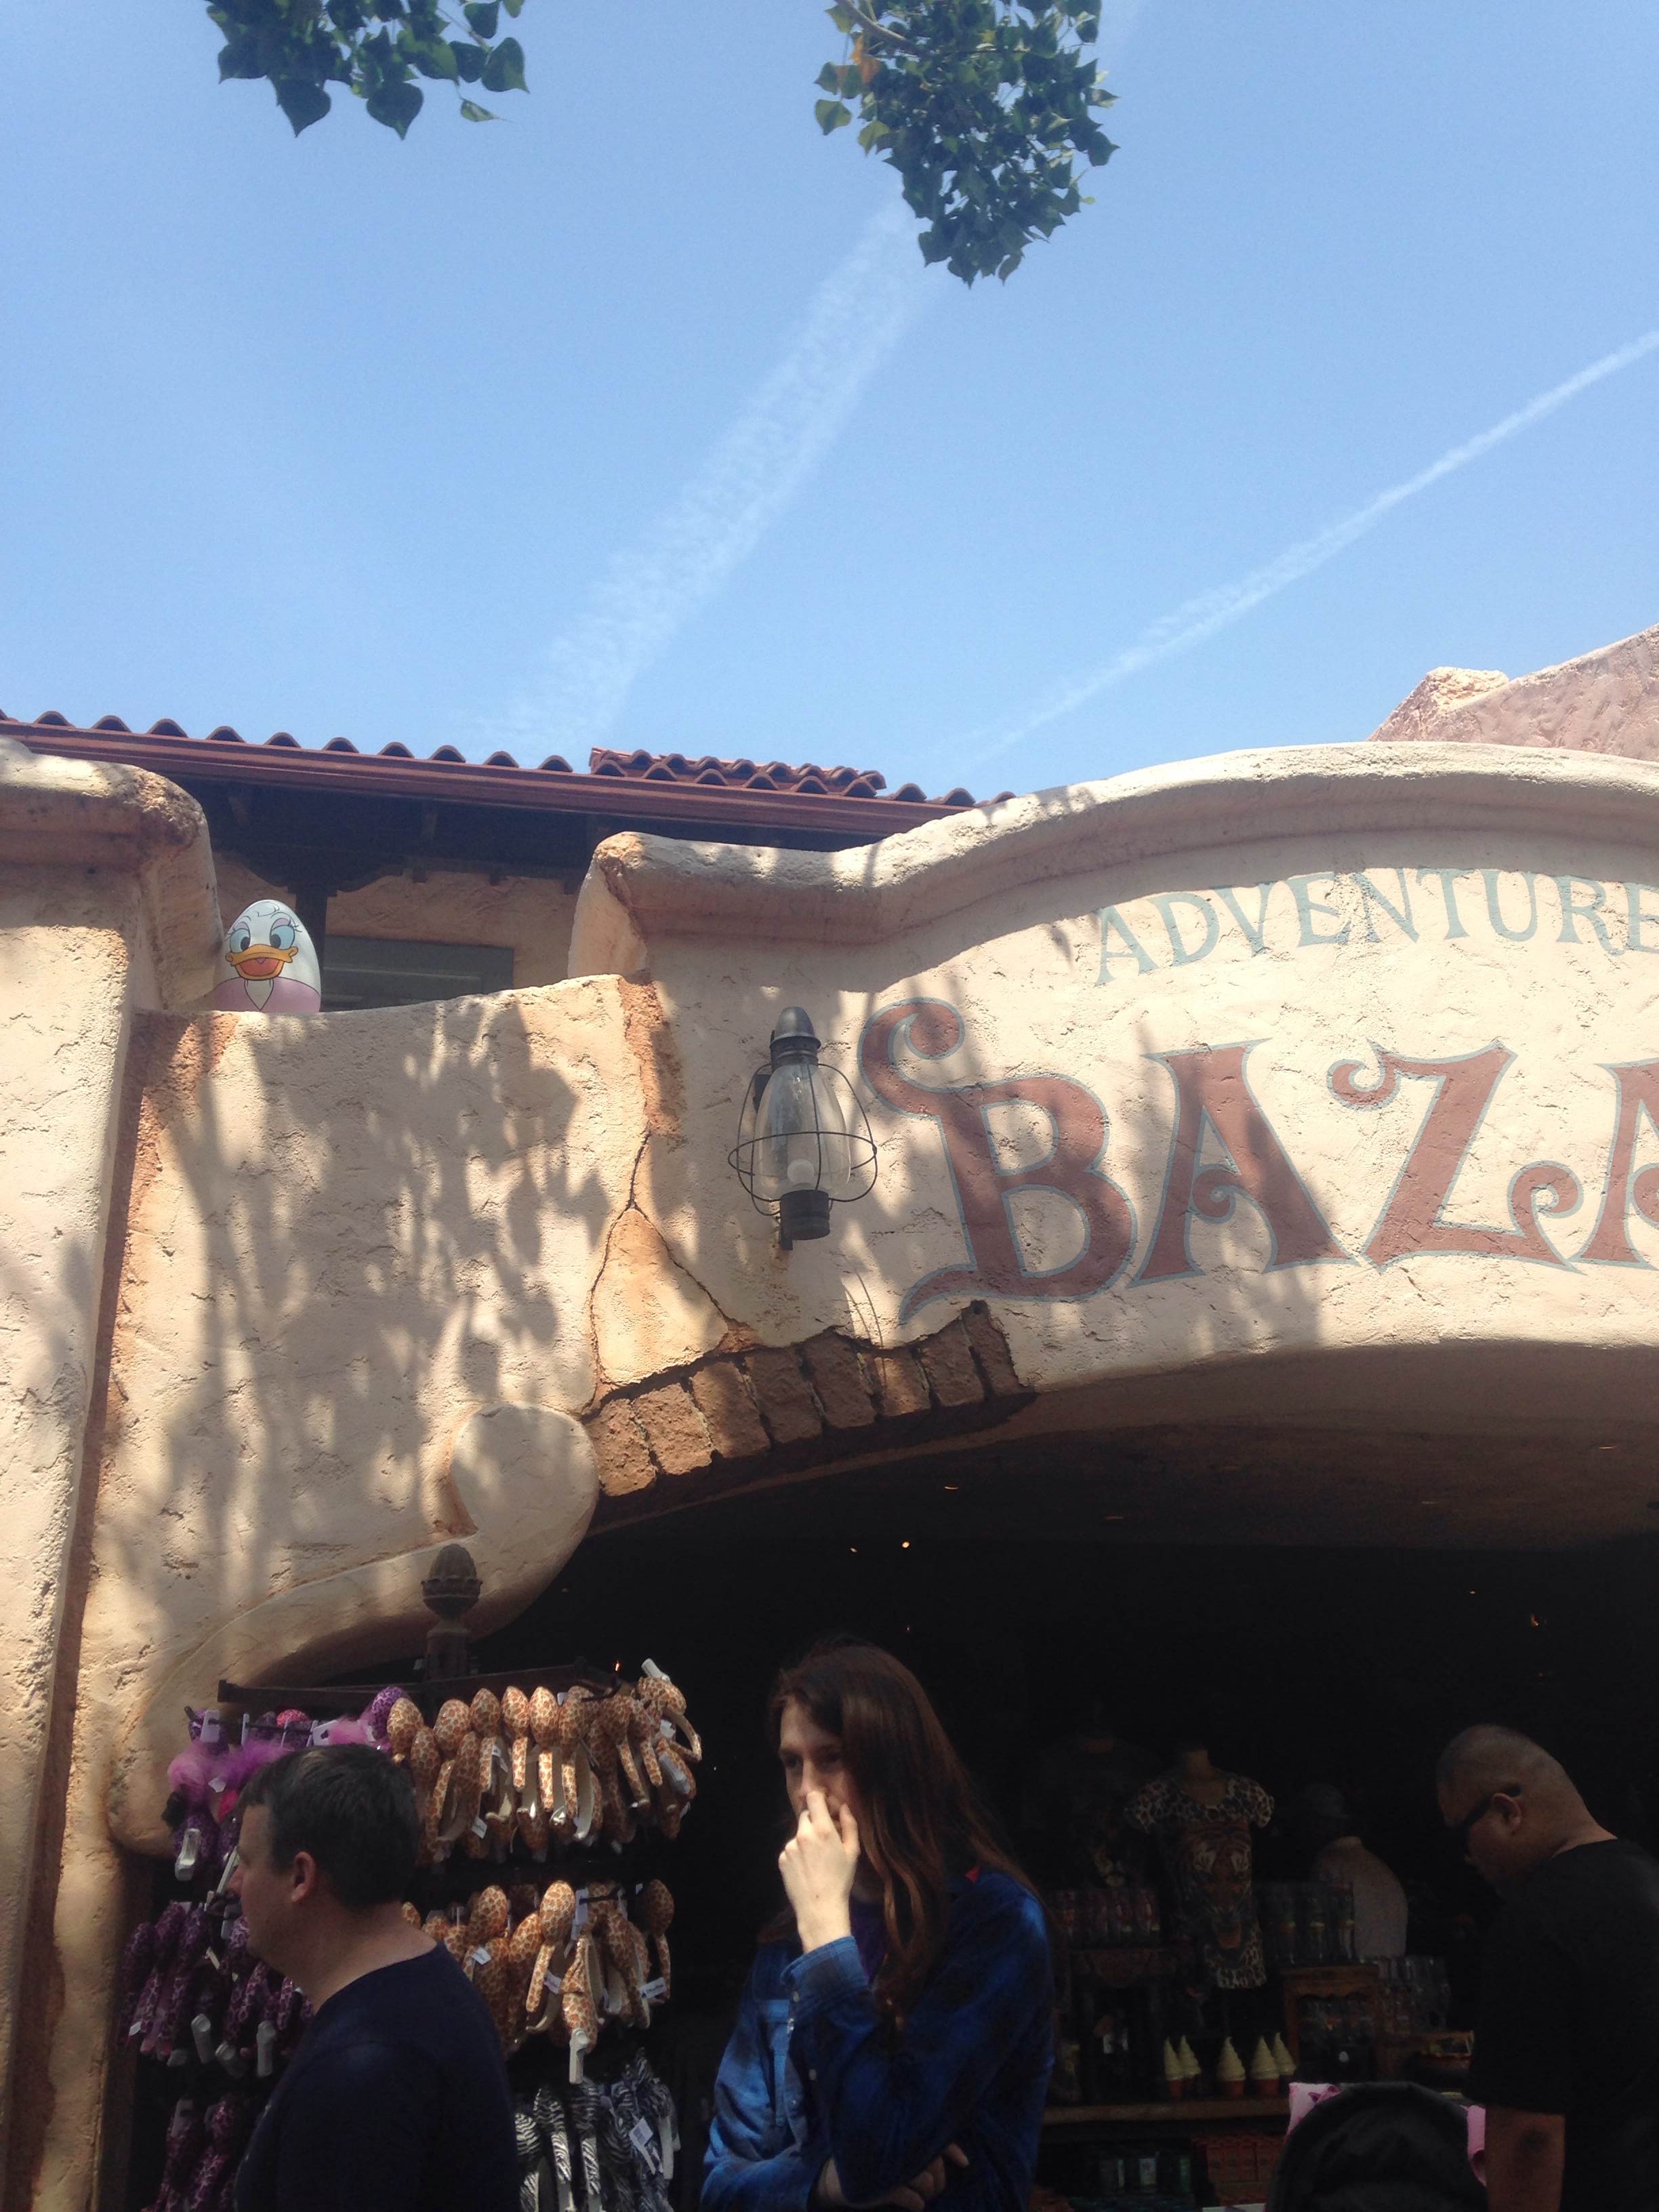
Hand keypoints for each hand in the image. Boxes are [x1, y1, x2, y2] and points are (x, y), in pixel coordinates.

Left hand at [779, 1790, 860, 1952]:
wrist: (819, 1908)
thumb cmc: (840, 1880)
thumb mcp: (852, 1852)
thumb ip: (849, 1825)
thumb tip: (843, 1807)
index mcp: (822, 1829)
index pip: (813, 1797)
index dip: (818, 1799)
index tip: (824, 1807)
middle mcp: (803, 1833)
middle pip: (806, 1815)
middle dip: (814, 1822)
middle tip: (823, 1839)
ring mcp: (790, 1846)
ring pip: (798, 1833)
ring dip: (805, 1839)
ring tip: (815, 1860)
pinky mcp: (781, 1858)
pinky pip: (790, 1849)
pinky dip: (797, 1853)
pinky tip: (805, 1868)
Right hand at [816, 2146, 968, 2211]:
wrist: (838, 2179)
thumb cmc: (873, 2162)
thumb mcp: (894, 2152)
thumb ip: (918, 2148)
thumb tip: (957, 2158)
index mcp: (901, 2137)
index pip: (933, 2139)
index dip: (951, 2149)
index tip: (965, 2162)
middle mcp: (898, 2148)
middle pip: (934, 2163)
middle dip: (939, 2179)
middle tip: (933, 2188)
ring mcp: (891, 2168)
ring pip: (927, 2181)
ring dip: (928, 2192)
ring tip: (922, 2195)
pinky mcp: (883, 2187)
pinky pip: (911, 2198)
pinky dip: (916, 2203)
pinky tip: (914, 2204)